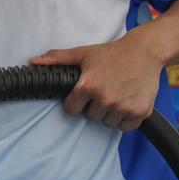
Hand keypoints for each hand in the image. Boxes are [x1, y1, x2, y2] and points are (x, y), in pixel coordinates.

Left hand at [30, 34, 164, 131]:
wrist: (145, 51)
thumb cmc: (112, 53)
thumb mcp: (83, 53)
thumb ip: (57, 58)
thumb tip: (33, 61)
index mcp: (88, 86)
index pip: (72, 109)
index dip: (76, 101)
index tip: (85, 92)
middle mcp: (105, 99)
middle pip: (91, 117)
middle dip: (94, 106)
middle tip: (104, 89)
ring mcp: (123, 107)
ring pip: (107, 123)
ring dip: (110, 113)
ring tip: (116, 94)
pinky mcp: (140, 113)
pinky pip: (125, 127)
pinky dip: (125, 119)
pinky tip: (126, 102)